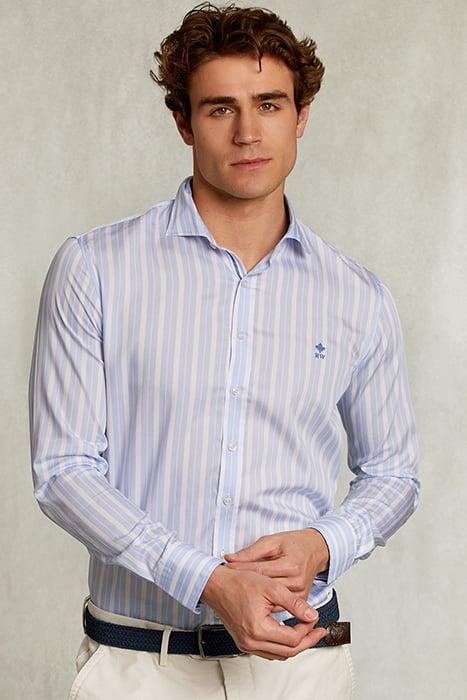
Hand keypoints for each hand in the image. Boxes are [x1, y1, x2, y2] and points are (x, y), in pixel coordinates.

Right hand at [200, 564, 328, 660]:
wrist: (216, 585)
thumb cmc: (239, 582)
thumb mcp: (272, 587)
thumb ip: (294, 603)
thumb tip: (311, 615)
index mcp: (259, 629)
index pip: (293, 639)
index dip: (307, 629)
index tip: (314, 618)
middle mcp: (251, 642)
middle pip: (288, 652)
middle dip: (307, 641)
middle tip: (318, 631)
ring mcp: (246, 644)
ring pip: (279, 655)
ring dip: (295, 645)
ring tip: (307, 632)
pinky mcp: (244, 642)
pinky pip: (268, 652)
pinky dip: (282, 646)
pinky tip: (289, 634)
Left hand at [223, 528, 329, 612]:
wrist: (316, 550)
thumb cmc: (295, 544)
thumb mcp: (273, 541)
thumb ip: (251, 551)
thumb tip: (230, 558)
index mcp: (291, 565)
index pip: (260, 571)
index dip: (241, 570)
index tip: (227, 568)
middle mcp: (297, 581)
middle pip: (265, 588)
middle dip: (245, 585)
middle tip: (228, 582)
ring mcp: (300, 594)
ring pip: (271, 600)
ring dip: (254, 596)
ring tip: (238, 592)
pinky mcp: (301, 601)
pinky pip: (279, 606)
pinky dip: (266, 603)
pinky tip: (254, 600)